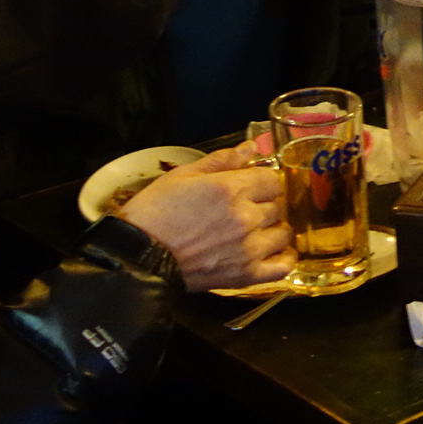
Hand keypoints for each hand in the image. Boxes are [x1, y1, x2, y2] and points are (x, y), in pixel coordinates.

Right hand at [118, 145, 290, 289]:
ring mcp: (248, 248)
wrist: (139, 256)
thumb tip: (250, 148)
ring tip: (257, 230)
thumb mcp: (183, 175)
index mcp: (231, 189)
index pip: (272, 179)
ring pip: (283, 233)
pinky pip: (282, 267)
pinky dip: (283, 259)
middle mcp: (245, 217)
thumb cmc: (155, 212)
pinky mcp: (245, 275)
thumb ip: (221, 160)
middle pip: (278, 205)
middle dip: (265, 204)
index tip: (253, 187)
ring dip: (273, 229)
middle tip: (248, 209)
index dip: (262, 181)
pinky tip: (273, 252)